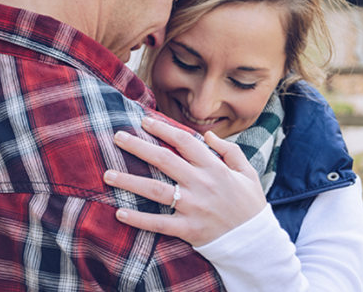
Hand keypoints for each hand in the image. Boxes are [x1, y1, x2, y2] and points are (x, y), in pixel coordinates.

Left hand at [103, 117, 266, 246]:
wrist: (255, 242)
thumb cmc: (249, 204)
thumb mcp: (247, 172)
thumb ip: (229, 150)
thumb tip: (208, 135)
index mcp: (214, 168)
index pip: (184, 141)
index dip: (163, 129)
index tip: (145, 121)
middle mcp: (201, 184)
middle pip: (164, 160)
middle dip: (138, 146)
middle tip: (117, 137)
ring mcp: (193, 207)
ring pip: (155, 190)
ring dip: (129, 181)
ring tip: (107, 174)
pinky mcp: (188, 229)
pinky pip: (159, 223)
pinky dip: (139, 219)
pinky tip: (120, 213)